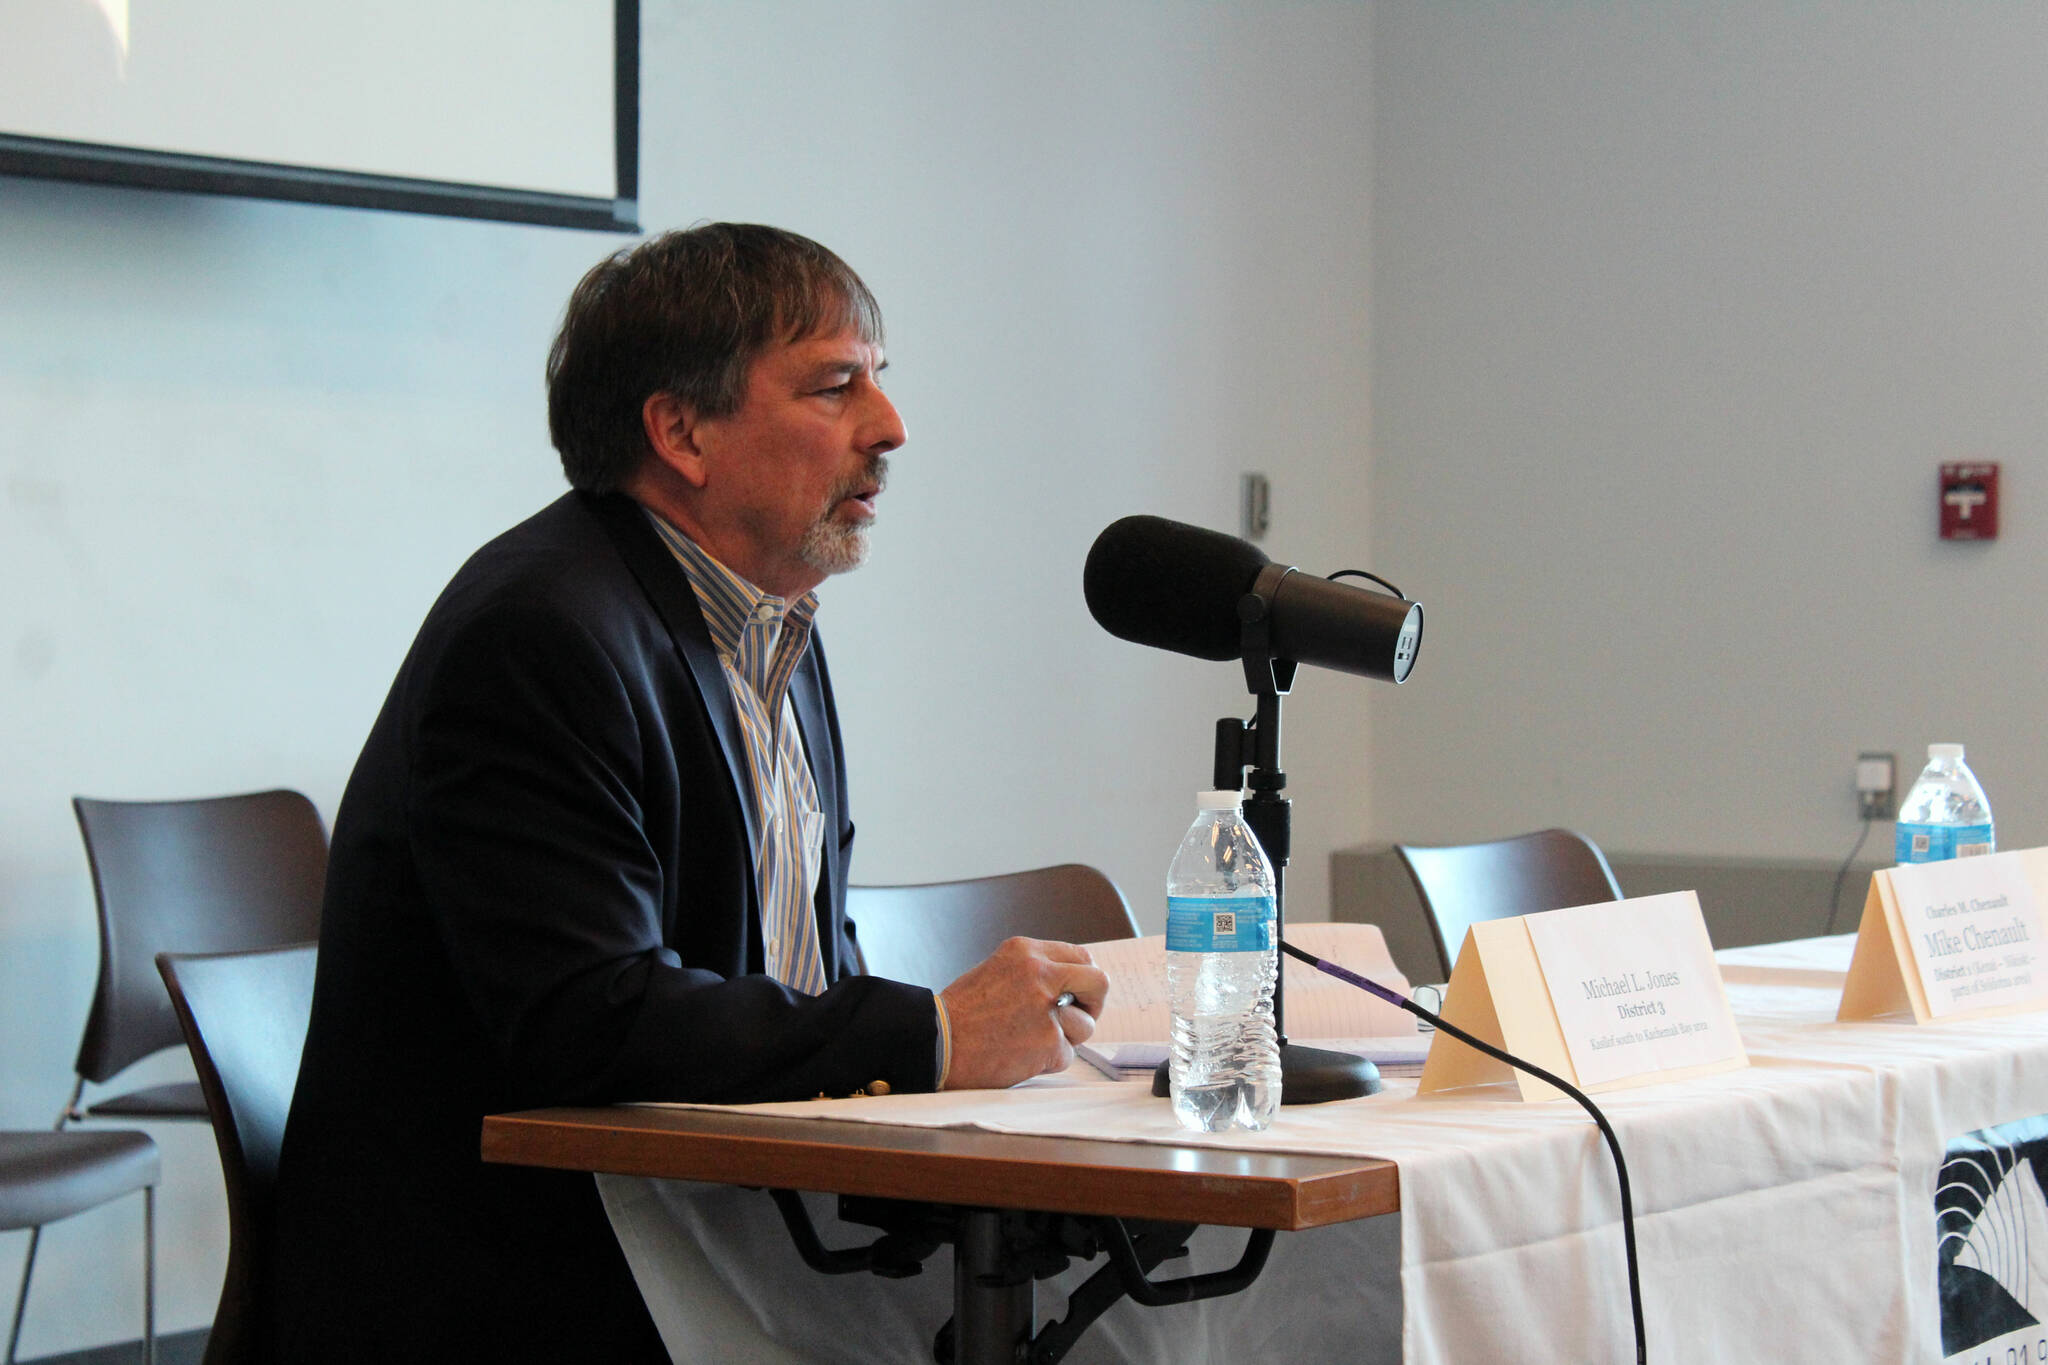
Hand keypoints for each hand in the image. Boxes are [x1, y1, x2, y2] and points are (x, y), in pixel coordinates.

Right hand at [937, 937, 1109, 1089]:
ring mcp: (1045, 1009)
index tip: (1077, 995)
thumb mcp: (998, 972)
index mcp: (1026, 952)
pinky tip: (1019, 1056)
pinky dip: (1048, 1061)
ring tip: (1031, 1041)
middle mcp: (1040, 974)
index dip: (1085, 979)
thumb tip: (1072, 987)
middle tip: (1077, 1018)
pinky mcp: (1047, 1042)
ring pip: (1086, 1026)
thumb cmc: (961, 1014)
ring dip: (1066, 1039)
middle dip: (1093, 1004)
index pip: (1081, 957)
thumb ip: (1035, 973)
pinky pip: (1067, 1055)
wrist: (936, 1042)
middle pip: (1099, 982)